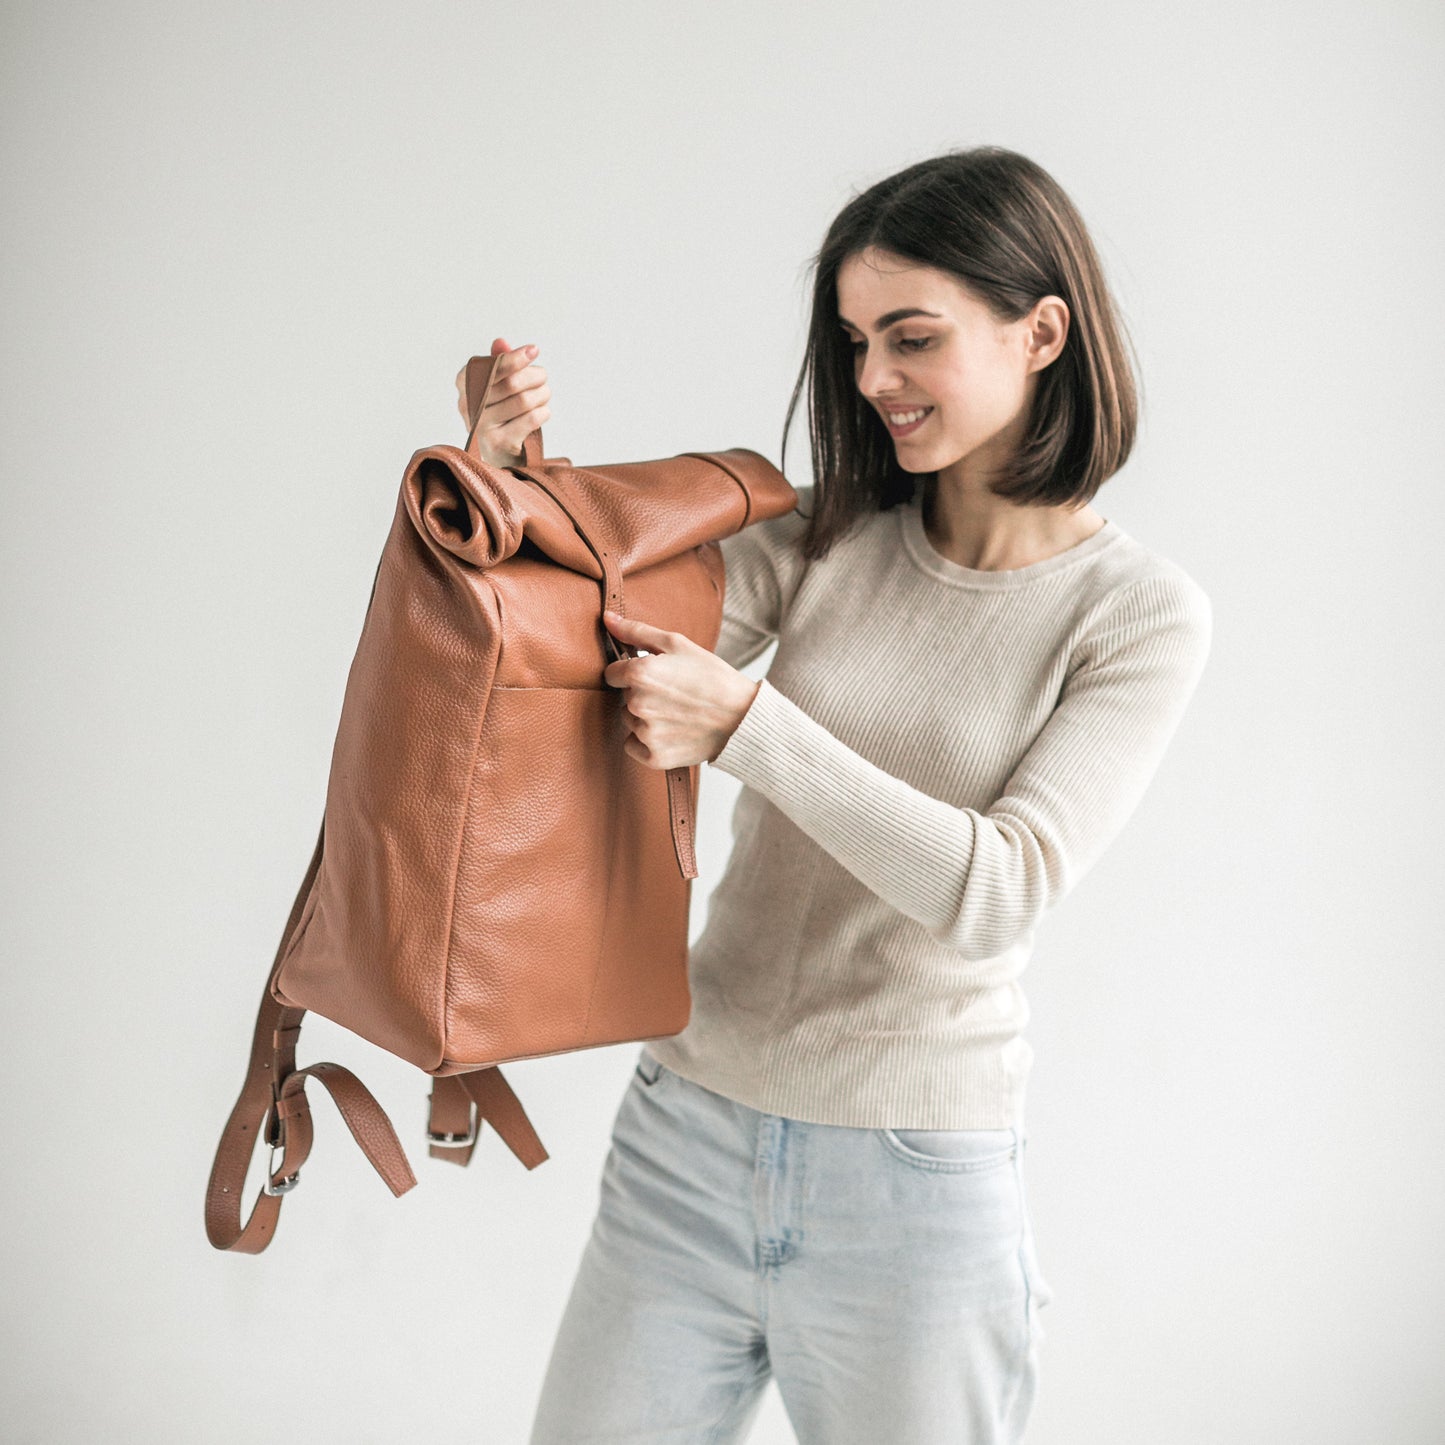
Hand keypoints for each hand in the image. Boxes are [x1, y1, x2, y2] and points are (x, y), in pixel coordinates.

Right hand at [454, 336, 551, 466]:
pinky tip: (542, 412)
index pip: (491, 366)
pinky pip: (530, 419)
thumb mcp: (496, 384)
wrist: (497, 453)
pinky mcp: (498, 443)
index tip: (534, 350)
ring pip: (524, 401)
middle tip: (543, 379)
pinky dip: (543, 412)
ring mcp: (481, 426)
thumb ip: (498, 362)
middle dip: (535, 377)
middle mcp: (468, 405)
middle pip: (511, 383)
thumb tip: (501, 342)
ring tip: (543, 395)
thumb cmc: (499, 412)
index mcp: (464, 382)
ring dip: (542, 395)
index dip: (515, 358)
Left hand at [601, 610, 761, 768]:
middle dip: (642, 695)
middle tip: (673, 694)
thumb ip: (637, 631)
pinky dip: (647, 742)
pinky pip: (633, 746)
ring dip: (645, 718)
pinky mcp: (653, 756)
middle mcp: (637, 704)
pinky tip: (671, 732)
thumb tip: (608, 619)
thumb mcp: (677, 644)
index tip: (653, 676)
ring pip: (630, 721)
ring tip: (676, 713)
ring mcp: (645, 733)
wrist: (742, 716)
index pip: (612, 673)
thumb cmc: (712, 676)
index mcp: (640, 674)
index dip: (630, 672)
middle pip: (623, 698)